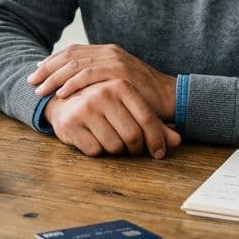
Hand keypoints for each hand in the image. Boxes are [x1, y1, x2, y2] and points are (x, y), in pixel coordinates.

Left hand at [27, 43, 175, 119]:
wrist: (169, 97)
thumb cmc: (140, 94)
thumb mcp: (115, 81)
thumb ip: (97, 77)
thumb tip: (71, 82)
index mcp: (105, 51)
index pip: (72, 52)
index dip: (52, 61)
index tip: (36, 72)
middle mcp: (108, 51)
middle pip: (69, 56)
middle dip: (48, 69)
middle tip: (32, 82)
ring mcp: (114, 60)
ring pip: (76, 65)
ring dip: (55, 78)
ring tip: (41, 90)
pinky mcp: (120, 72)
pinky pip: (90, 75)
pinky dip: (73, 83)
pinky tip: (62, 92)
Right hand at [44, 83, 181, 158]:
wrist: (61, 101)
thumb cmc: (101, 106)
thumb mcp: (127, 107)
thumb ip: (153, 123)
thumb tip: (177, 141)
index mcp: (120, 85)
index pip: (148, 119)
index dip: (157, 141)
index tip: (158, 153)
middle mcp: (102, 93)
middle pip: (133, 136)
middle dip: (136, 149)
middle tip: (133, 150)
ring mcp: (85, 108)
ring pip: (114, 146)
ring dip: (116, 151)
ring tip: (111, 141)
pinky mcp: (71, 124)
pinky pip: (95, 151)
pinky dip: (98, 151)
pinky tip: (92, 139)